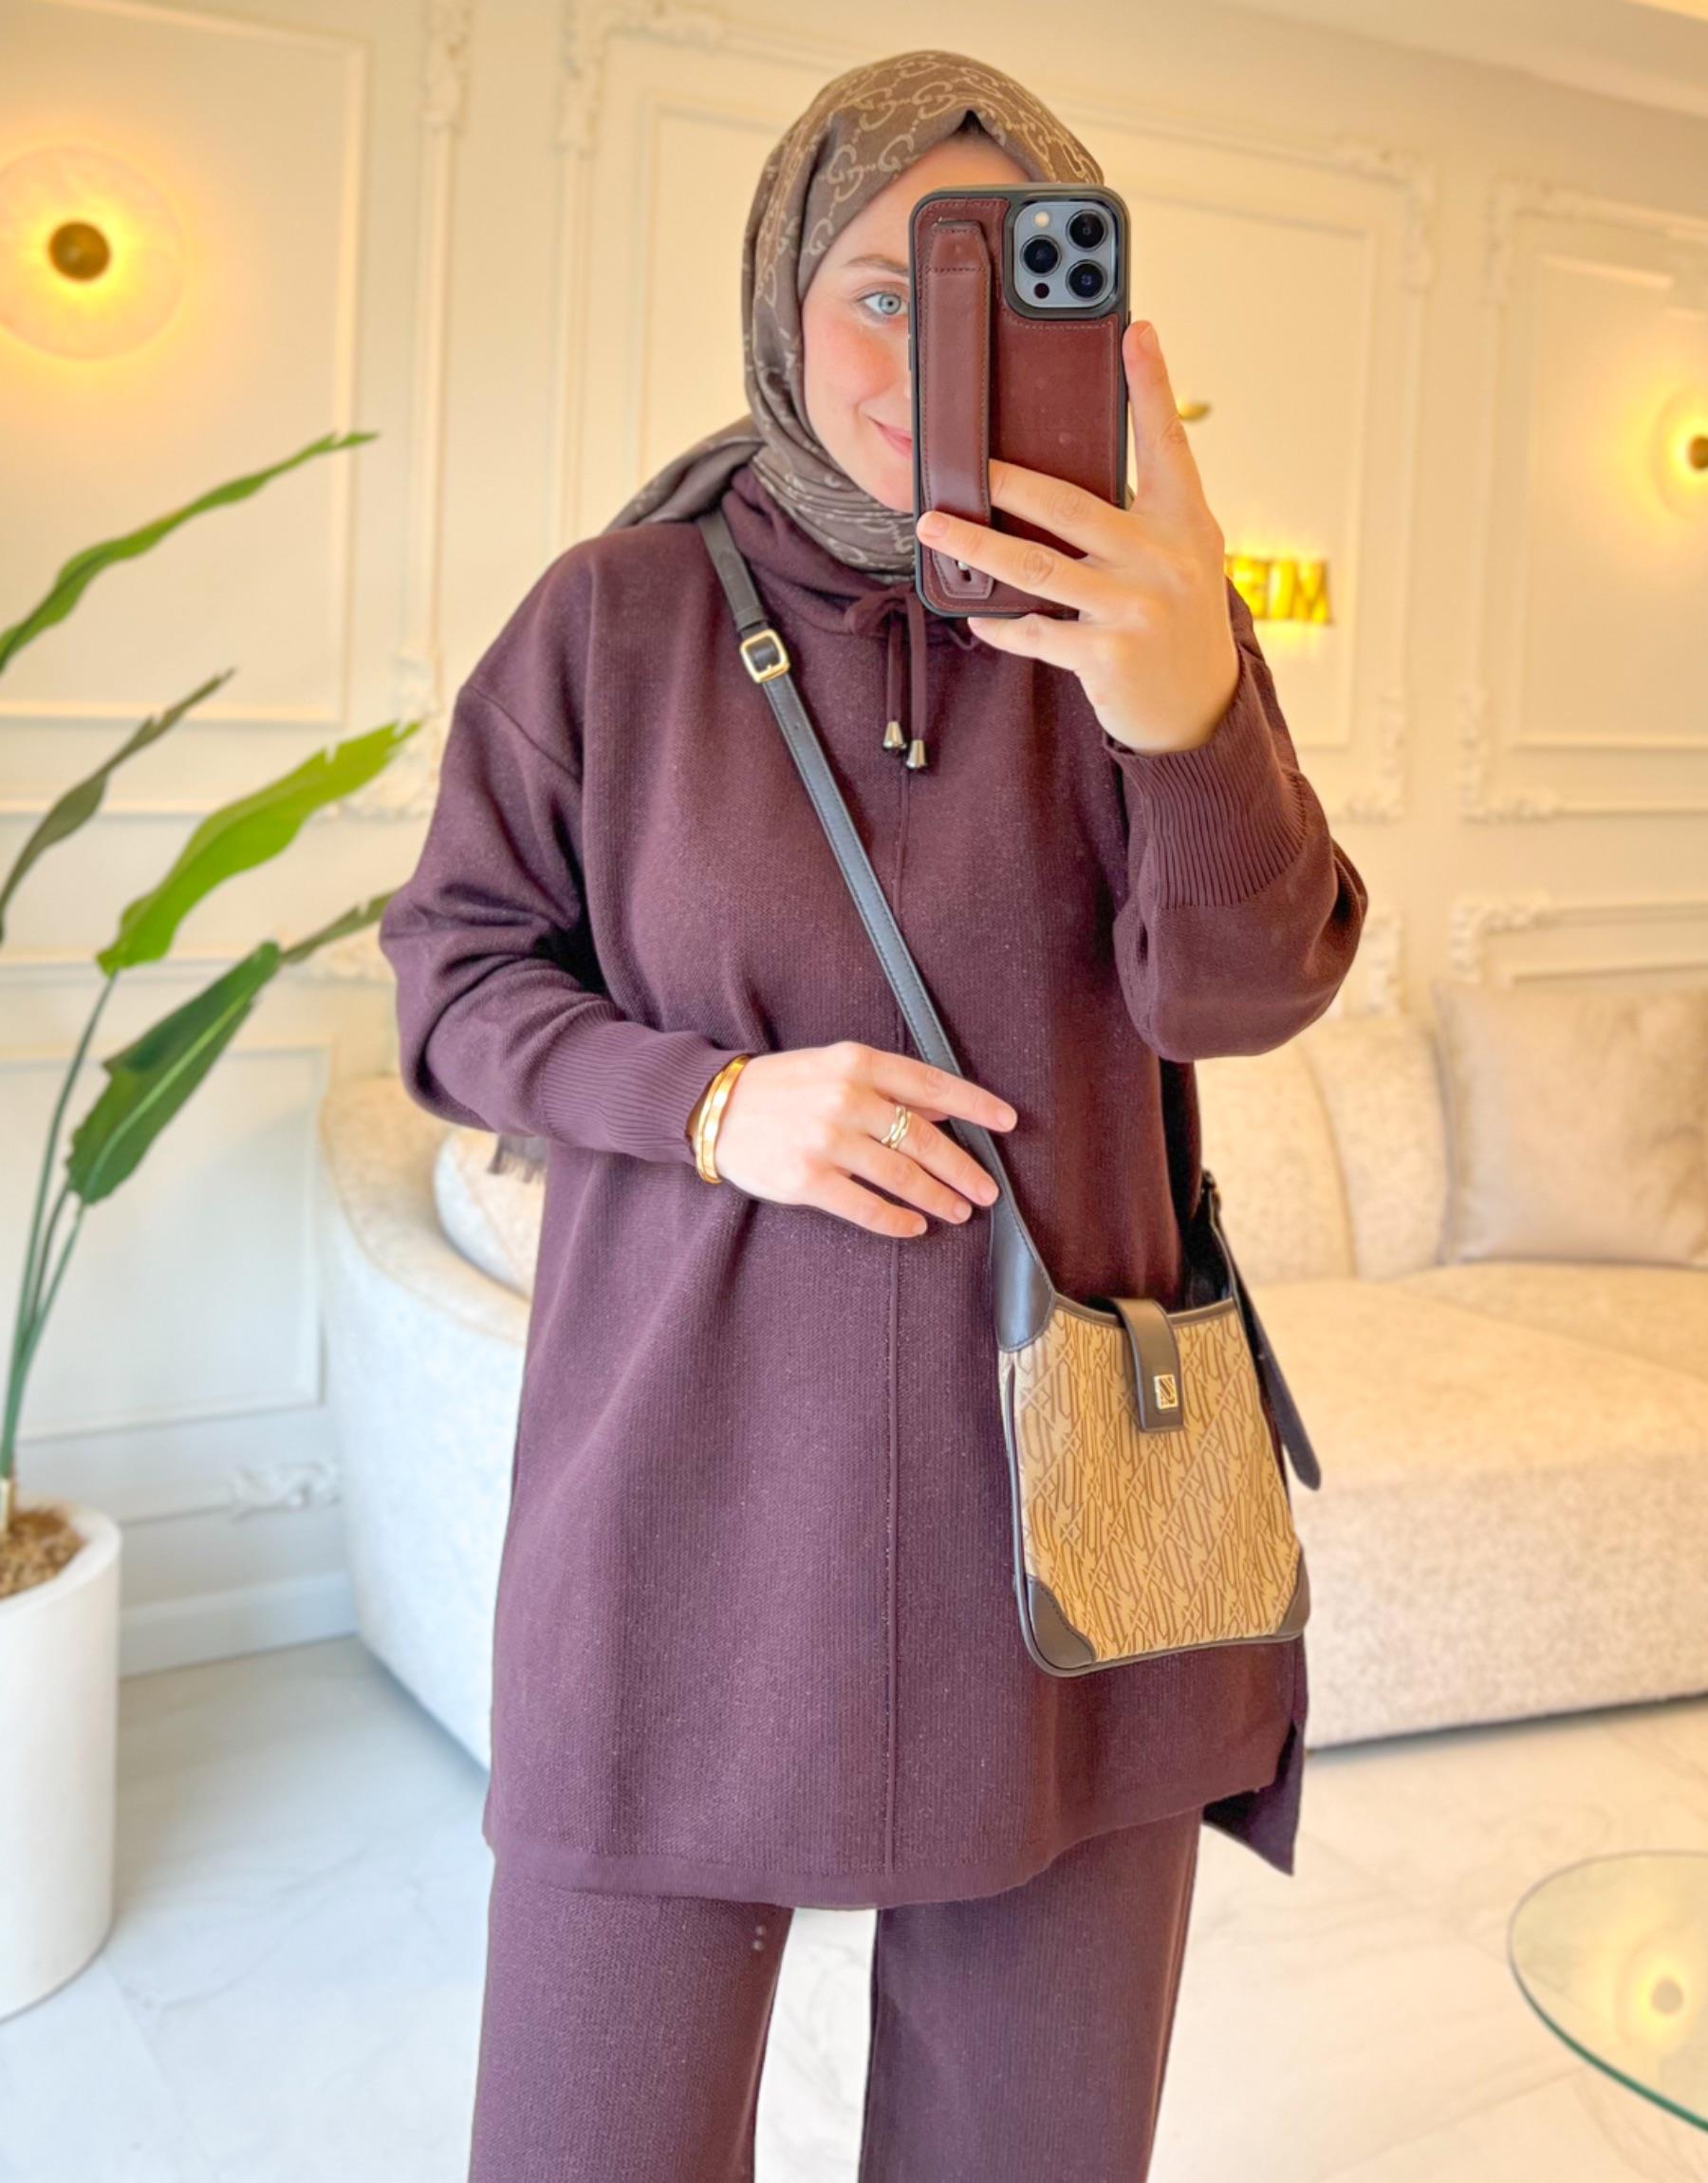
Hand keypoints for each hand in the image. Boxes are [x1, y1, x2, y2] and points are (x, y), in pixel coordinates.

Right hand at [712, 1041, 1015, 1238]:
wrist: (715, 1108)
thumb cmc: (783, 1087)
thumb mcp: (835, 1068)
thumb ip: (888, 1085)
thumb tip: (945, 1105)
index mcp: (857, 1063)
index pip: (930, 1084)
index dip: (974, 1105)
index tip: (1007, 1122)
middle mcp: (846, 1099)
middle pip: (923, 1138)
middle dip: (963, 1168)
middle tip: (987, 1191)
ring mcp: (826, 1140)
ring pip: (900, 1176)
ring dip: (937, 1198)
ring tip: (959, 1211)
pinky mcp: (806, 1179)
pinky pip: (865, 1206)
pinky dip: (896, 1220)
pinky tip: (914, 1226)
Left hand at [912, 320, 1240, 756]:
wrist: (1200, 705)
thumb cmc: (1178, 614)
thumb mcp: (1182, 552)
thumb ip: (1142, 511)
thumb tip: (1064, 472)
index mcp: (1185, 521)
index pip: (1166, 442)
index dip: (1151, 384)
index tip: (1135, 330)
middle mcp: (1163, 558)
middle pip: (1070, 506)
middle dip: (1008, 481)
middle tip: (964, 464)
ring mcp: (1134, 608)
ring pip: (1036, 567)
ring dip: (976, 546)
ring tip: (932, 529)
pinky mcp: (1107, 655)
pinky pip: (1036, 631)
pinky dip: (1001, 624)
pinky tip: (976, 615)